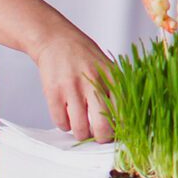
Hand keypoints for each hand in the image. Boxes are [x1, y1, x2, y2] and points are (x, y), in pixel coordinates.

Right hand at [31, 27, 113, 141]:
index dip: (121, 128)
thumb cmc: (83, 54)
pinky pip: (61, 123)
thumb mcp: (106, 65)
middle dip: (102, 138)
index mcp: (111, 76)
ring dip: (81, 133)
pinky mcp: (54, 94)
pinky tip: (67, 115)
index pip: (123, 111)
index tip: (119, 132)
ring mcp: (72, 89)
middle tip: (100, 136)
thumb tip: (123, 117)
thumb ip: (114, 87)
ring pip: (80, 129)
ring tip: (82, 125)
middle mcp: (93, 82)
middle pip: (102, 126)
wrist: (55, 39)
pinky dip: (65, 125)